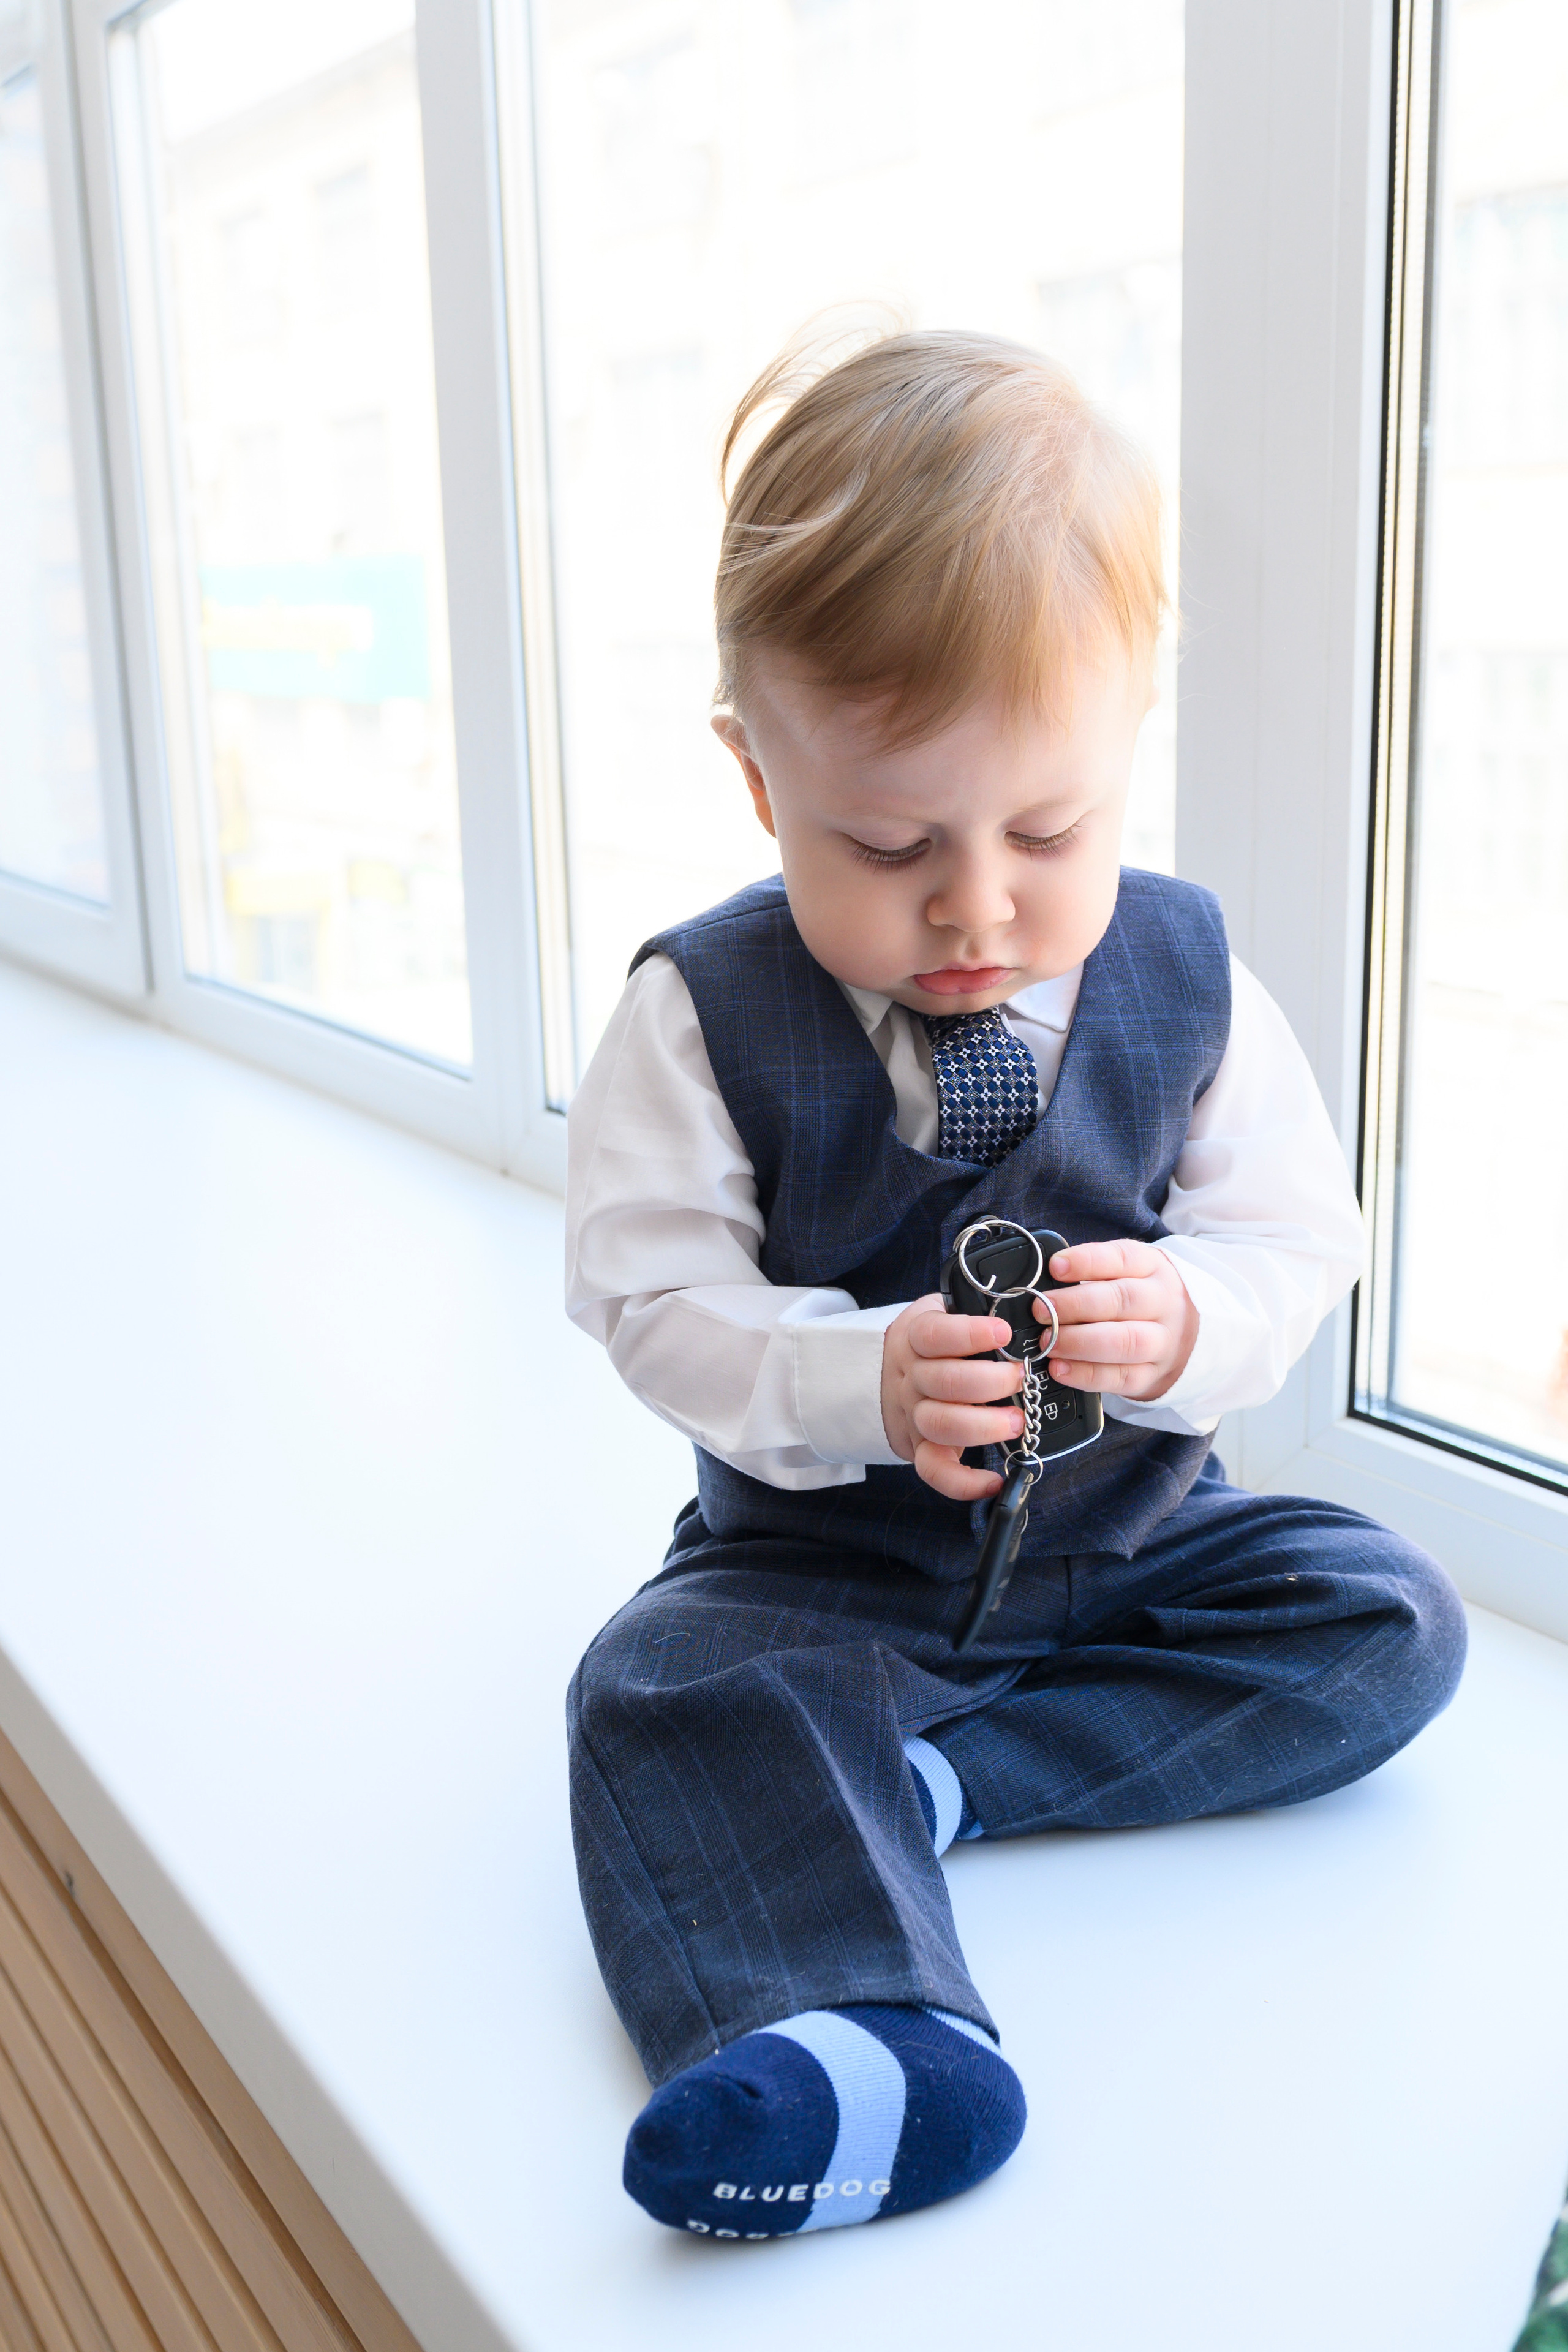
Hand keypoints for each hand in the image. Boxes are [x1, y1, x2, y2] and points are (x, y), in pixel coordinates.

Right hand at [881, 1295, 1023, 1500]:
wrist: (885, 1372)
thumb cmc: (934, 1340)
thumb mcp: (943, 1310)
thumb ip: (974, 1308)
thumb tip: (1024, 1302)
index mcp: (917, 1337)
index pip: (936, 1334)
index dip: (970, 1333)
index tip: (1003, 1331)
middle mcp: (913, 1376)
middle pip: (944, 1382)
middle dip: (991, 1382)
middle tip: (1020, 1378)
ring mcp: (915, 1414)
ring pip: (940, 1424)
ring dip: (983, 1426)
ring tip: (1018, 1422)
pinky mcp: (920, 1446)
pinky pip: (935, 1470)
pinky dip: (964, 1482)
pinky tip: (994, 1479)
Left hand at [1038, 1239, 1197, 1400]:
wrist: (1188, 1336)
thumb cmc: (1141, 1299)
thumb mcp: (1129, 1272)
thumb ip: (1093, 1273)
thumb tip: (1044, 1282)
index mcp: (1153, 1268)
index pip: (1122, 1258)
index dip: (1087, 1262)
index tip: (1055, 1267)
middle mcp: (1163, 1303)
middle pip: (1122, 1300)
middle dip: (1076, 1305)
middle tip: (1041, 1310)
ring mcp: (1162, 1342)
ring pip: (1125, 1341)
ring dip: (1079, 1342)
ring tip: (1048, 1341)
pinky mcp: (1152, 1375)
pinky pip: (1120, 1377)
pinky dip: (1086, 1374)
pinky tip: (1060, 1368)